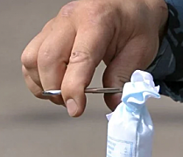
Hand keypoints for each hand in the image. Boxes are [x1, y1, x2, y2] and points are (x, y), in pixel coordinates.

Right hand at [20, 0, 167, 116]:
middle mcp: (70, 19)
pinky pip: (31, 57)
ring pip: (32, 58)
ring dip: (43, 84)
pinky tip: (55, 86)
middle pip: (48, 59)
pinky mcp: (48, 32)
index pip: (79, 58)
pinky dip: (37, 77)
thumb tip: (113, 105)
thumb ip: (124, 77)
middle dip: (56, 89)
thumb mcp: (141, 50)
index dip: (73, 87)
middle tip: (73, 106)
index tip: (75, 110)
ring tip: (65, 97)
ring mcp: (55, 24)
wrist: (129, 3)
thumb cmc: (136, 24)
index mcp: (97, 20)